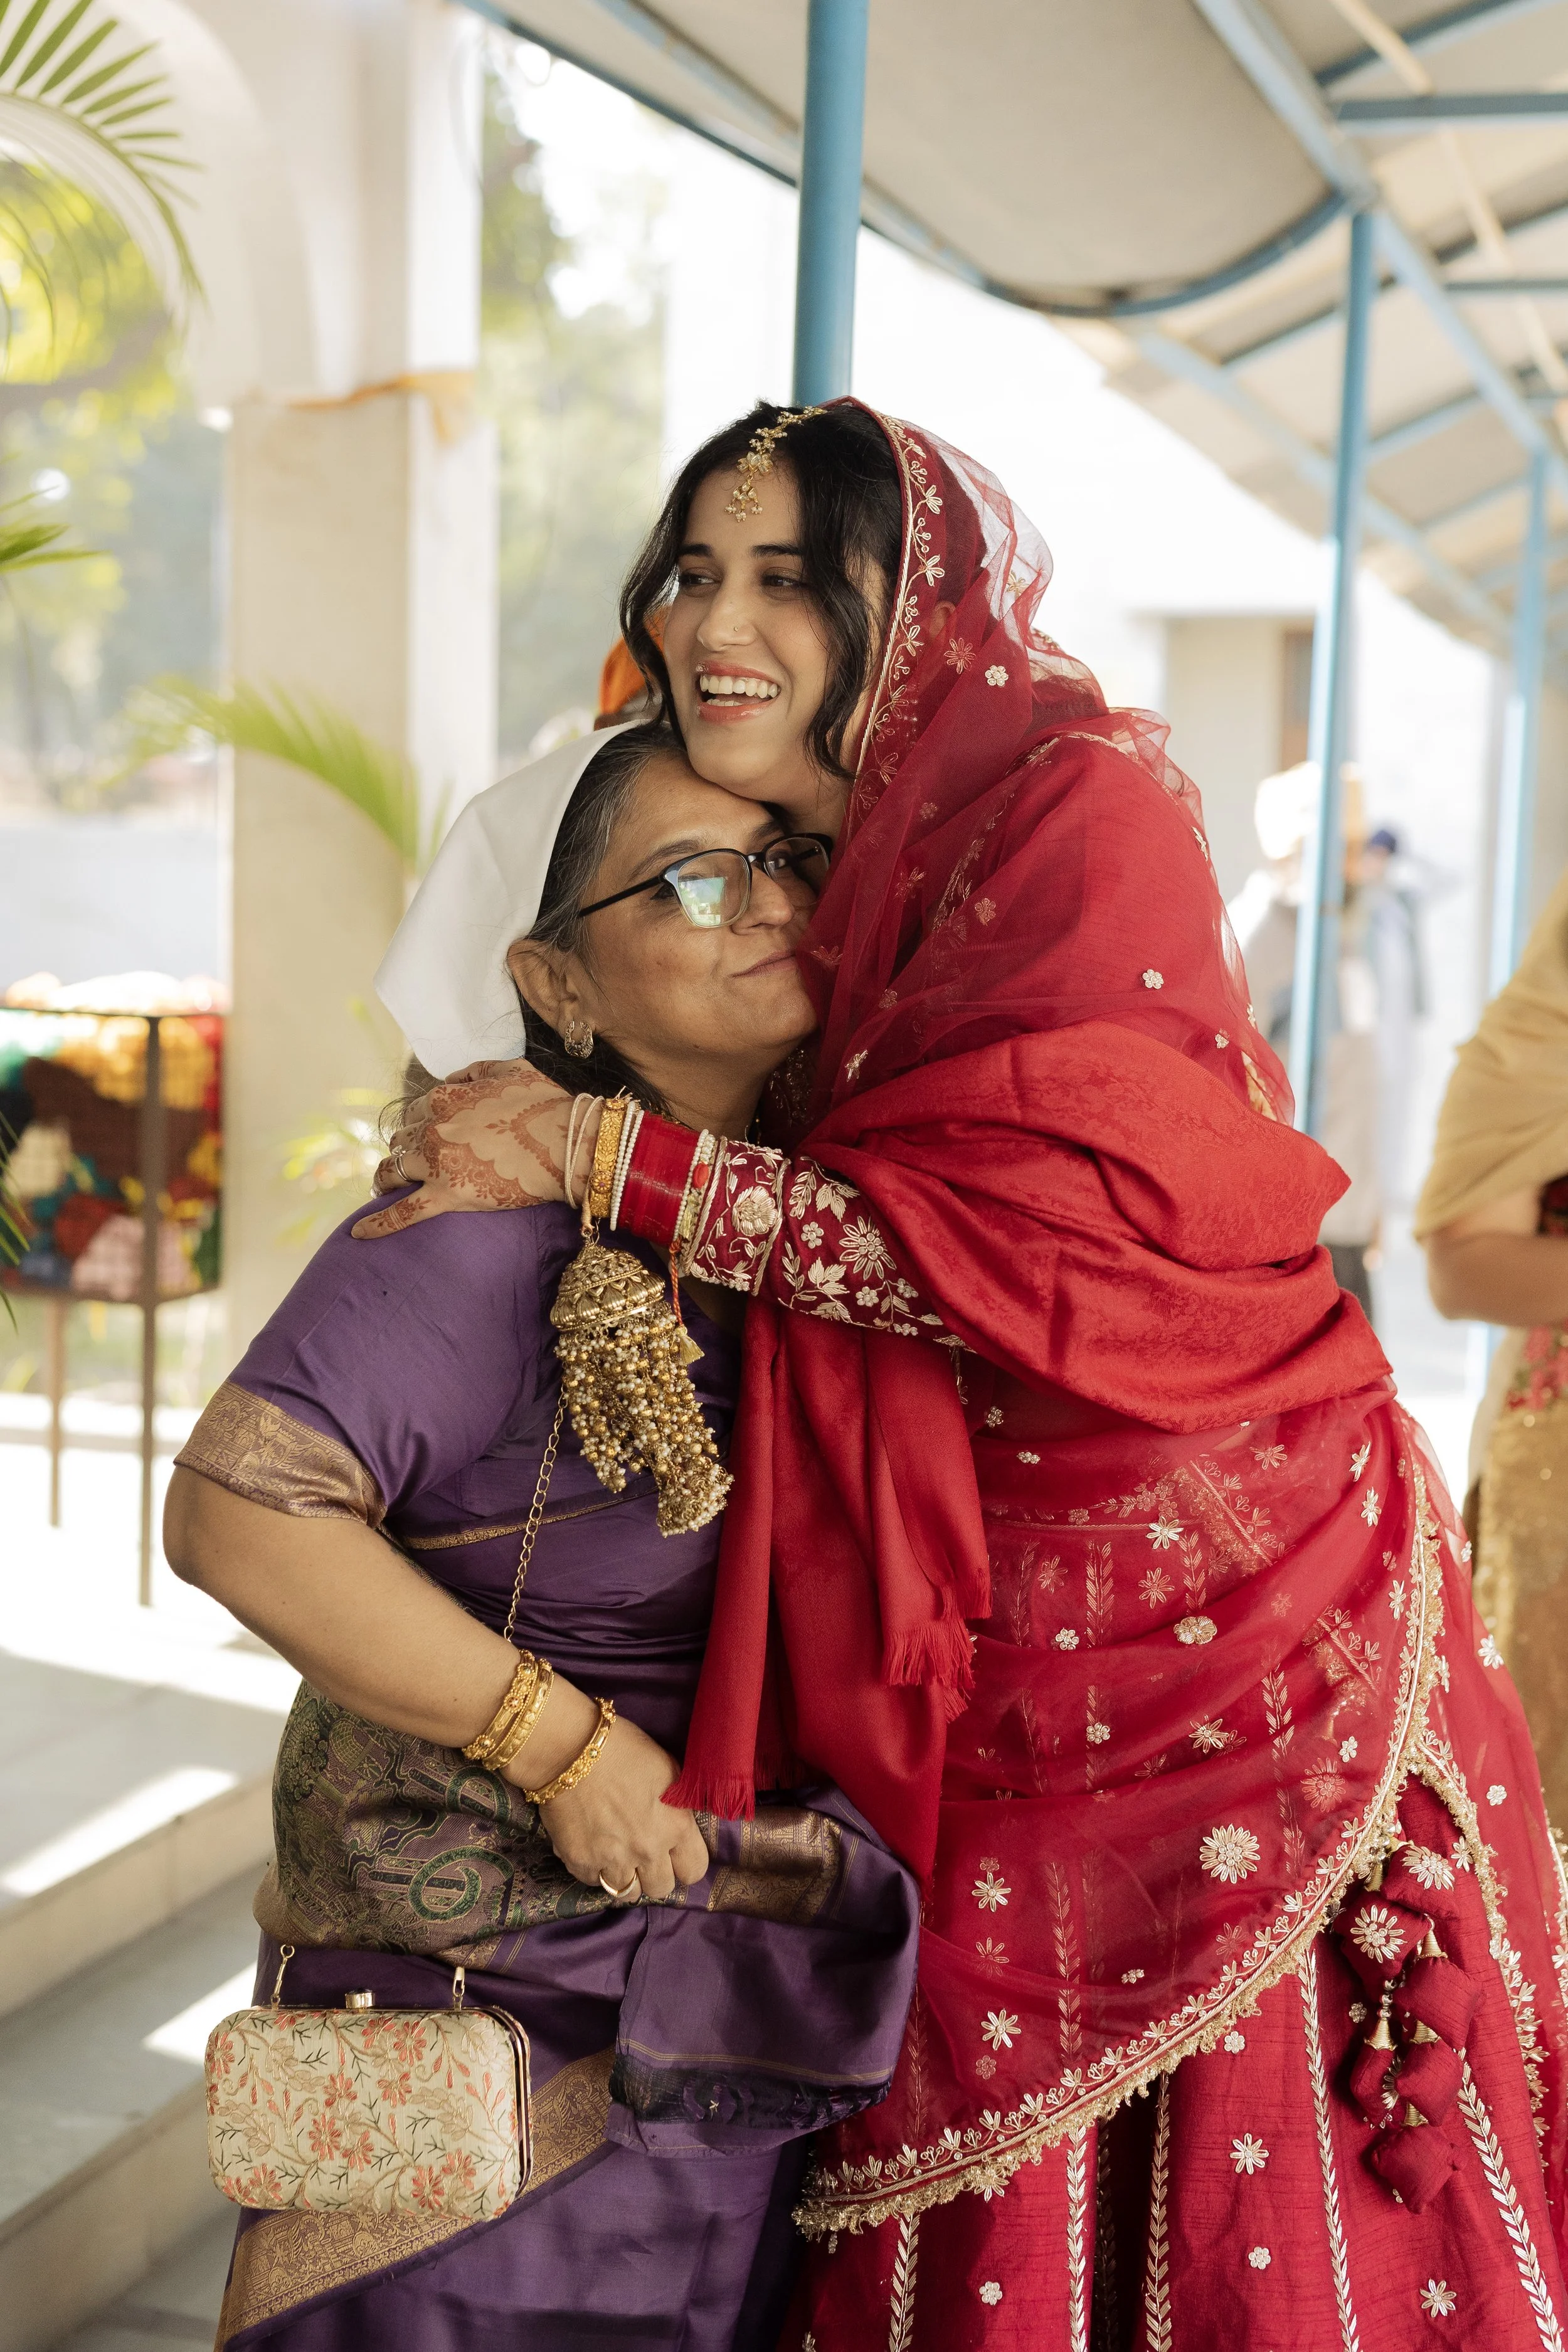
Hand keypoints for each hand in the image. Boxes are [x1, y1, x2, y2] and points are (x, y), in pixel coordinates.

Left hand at [353, 1060, 592, 1238]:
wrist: (567, 1144)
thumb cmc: (546, 1106)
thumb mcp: (512, 1070)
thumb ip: (477, 1071)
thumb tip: (457, 1079)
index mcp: (445, 1098)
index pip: (415, 1111)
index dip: (419, 1123)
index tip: (425, 1134)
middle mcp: (433, 1128)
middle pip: (400, 1141)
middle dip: (403, 1150)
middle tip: (409, 1163)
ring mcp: (437, 1164)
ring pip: (392, 1171)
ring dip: (386, 1178)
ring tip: (385, 1187)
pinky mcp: (447, 1196)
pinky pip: (403, 1213)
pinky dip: (377, 1224)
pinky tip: (357, 1233)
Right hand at [528, 1710, 708, 1903]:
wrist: (570, 1748)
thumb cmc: (624, 1749)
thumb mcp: (668, 1770)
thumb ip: (679, 1807)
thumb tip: (680, 1826)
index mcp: (675, 1826)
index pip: (695, 1870)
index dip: (685, 1862)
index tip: (674, 1852)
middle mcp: (648, 1851)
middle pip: (662, 1888)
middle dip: (655, 1873)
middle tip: (643, 1853)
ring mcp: (613, 1861)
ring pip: (628, 1894)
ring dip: (626, 1879)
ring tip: (617, 1856)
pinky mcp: (580, 1863)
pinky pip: (594, 1882)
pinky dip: (595, 1870)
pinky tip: (592, 1847)